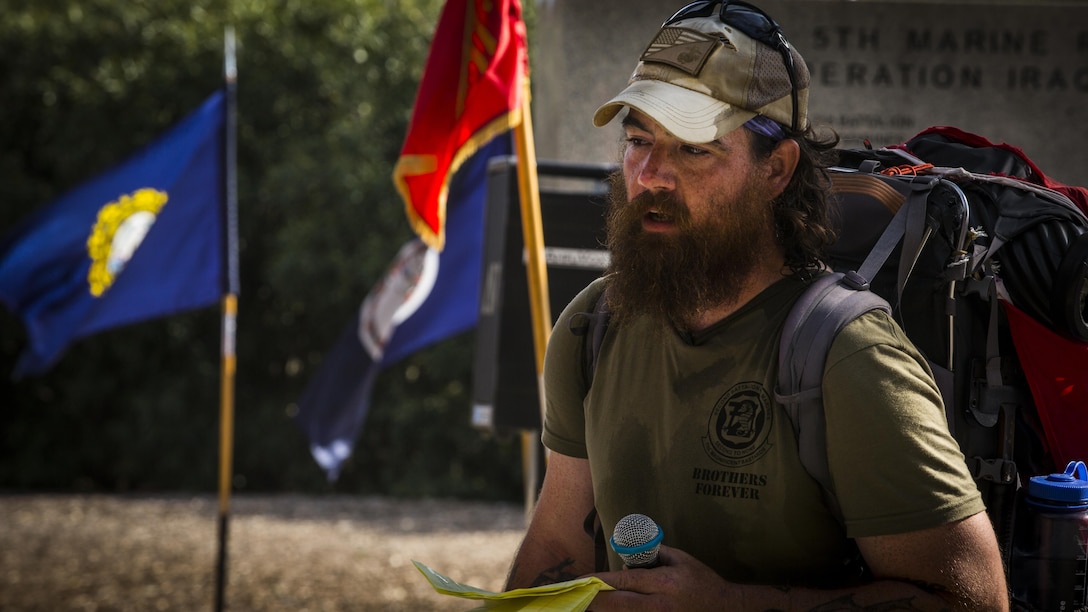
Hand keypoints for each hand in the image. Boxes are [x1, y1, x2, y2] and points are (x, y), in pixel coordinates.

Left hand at [588, 545, 734, 610]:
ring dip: (606, 611)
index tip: (584, 580)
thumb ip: (654, 556)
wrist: (725, 608)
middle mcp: (660, 604)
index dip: (601, 581)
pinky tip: (613, 610)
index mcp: (664, 583)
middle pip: (619, 605)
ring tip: (591, 605)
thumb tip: (627, 563)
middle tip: (579, 596)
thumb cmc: (702, 581)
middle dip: (596, 601)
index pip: (625, 582)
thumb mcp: (681, 559)